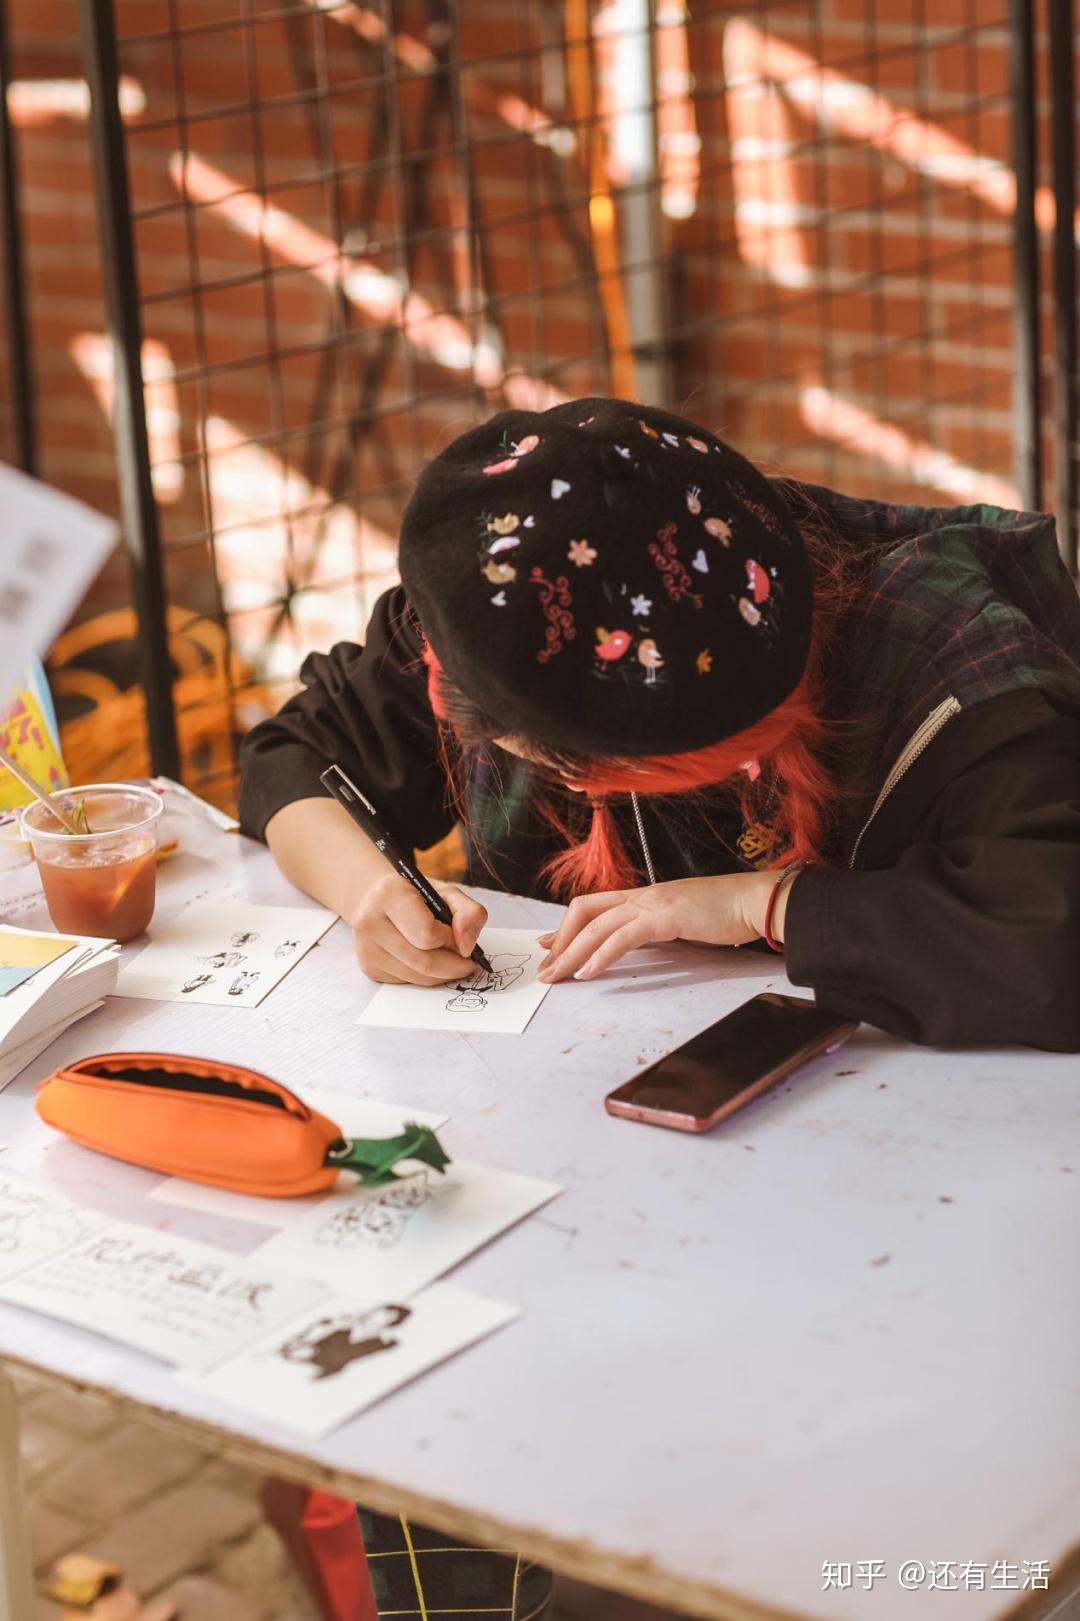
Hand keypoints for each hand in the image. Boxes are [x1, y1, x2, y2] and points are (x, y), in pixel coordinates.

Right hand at [351, 874, 488, 984]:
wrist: (378, 900)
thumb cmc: (416, 896)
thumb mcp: (448, 893)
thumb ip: (469, 913)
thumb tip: (466, 947)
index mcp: (388, 894)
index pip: (427, 934)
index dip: (452, 941)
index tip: (460, 938)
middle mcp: (370, 922)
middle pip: (424, 962)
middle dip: (454, 965)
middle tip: (468, 962)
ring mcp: (366, 948)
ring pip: (417, 977)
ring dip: (443, 975)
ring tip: (453, 961)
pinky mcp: (368, 968)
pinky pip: (408, 982)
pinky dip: (427, 977)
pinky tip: (432, 962)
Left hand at [536, 871, 783, 981]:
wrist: (755, 901)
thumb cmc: (725, 913)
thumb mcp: (681, 922)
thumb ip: (657, 930)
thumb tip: (636, 945)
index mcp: (644, 896)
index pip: (593, 906)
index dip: (566, 926)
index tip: (548, 945)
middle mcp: (642, 896)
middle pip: (585, 912)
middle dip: (561, 941)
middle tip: (546, 967)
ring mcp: (653, 903)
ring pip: (598, 926)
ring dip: (572, 952)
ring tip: (557, 975)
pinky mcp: (667, 916)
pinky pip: (624, 937)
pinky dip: (602, 955)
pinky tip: (589, 972)